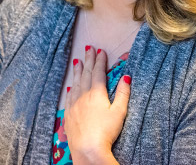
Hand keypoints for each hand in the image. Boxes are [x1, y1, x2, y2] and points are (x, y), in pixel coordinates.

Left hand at [64, 47, 130, 164]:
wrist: (87, 148)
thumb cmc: (106, 131)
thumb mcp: (119, 112)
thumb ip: (123, 93)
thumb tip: (126, 76)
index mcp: (97, 93)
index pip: (98, 72)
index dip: (100, 61)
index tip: (100, 51)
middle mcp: (83, 95)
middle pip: (85, 73)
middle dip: (88, 60)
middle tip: (88, 48)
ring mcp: (74, 104)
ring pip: (76, 82)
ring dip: (78, 71)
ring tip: (78, 61)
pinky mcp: (68, 114)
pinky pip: (69, 96)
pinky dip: (71, 88)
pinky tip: (71, 86)